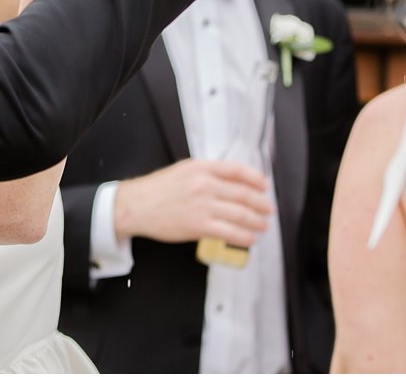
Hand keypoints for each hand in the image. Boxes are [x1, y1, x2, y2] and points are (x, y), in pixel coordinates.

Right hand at [114, 158, 273, 246]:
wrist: (136, 206)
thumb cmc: (157, 189)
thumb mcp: (183, 170)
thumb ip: (207, 173)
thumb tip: (232, 181)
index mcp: (201, 168)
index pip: (237, 170)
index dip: (255, 178)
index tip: (264, 185)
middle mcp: (205, 185)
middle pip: (243, 194)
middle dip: (261, 204)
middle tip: (268, 209)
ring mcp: (203, 206)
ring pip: (240, 214)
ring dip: (256, 222)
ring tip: (262, 226)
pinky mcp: (199, 226)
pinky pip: (229, 232)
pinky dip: (243, 236)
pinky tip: (249, 238)